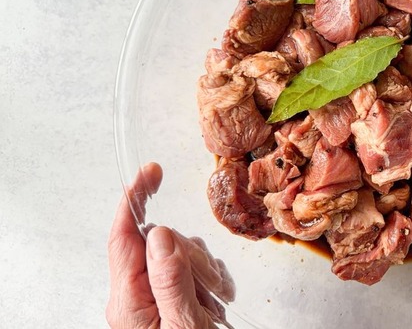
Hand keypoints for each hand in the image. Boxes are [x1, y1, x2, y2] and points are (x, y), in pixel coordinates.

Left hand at [107, 163, 222, 327]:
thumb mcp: (183, 325)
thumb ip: (170, 280)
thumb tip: (158, 234)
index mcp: (129, 300)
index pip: (124, 236)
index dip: (134, 198)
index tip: (151, 172)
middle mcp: (135, 295)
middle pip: (160, 241)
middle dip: (189, 252)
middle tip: (206, 286)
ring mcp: (152, 297)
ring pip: (180, 252)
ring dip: (202, 268)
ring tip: (211, 300)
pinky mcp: (169, 299)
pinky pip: (191, 268)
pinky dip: (209, 278)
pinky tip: (214, 299)